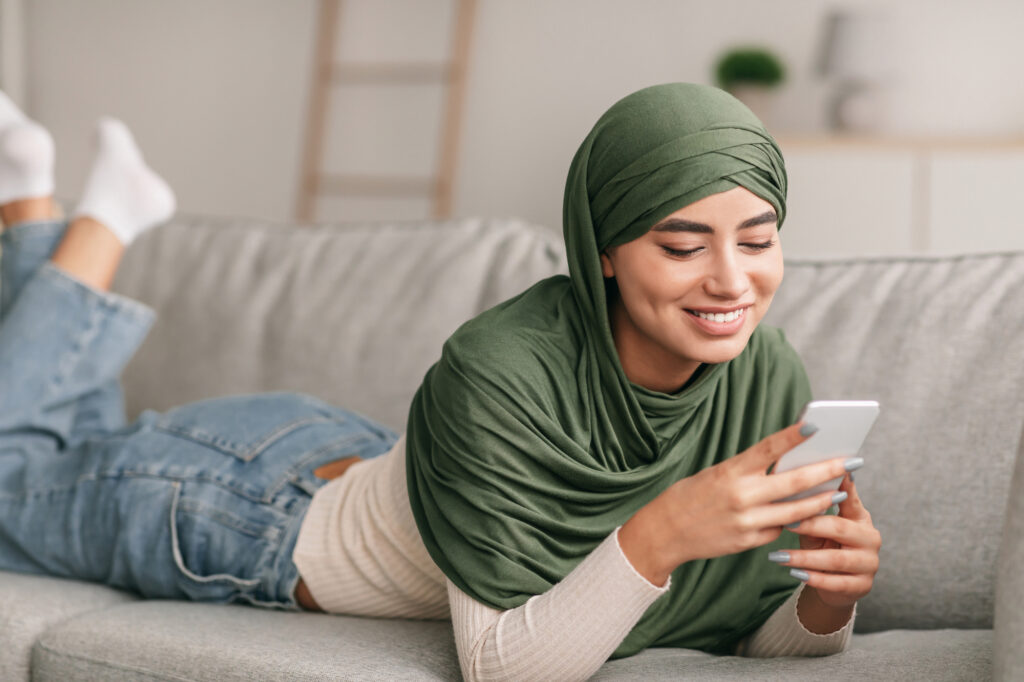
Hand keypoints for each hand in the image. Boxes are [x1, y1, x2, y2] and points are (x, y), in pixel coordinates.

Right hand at [620, 422, 862, 584]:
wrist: (664, 532)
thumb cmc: (691, 496)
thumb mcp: (716, 475)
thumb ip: (749, 472)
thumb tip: (787, 467)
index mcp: (730, 472)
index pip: (768, 448)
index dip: (793, 435)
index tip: (816, 423)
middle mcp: (741, 496)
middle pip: (795, 482)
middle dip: (827, 471)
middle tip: (852, 461)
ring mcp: (747, 521)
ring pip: (797, 511)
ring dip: (821, 500)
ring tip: (839, 491)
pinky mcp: (748, 542)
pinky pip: (778, 529)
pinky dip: (790, 520)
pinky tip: (801, 514)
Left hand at [776, 472, 880, 607]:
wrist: (835, 584)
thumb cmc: (824, 546)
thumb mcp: (819, 528)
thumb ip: (813, 511)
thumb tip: (793, 487)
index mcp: (860, 518)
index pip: (851, 499)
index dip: (841, 487)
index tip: (828, 473)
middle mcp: (870, 539)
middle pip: (840, 528)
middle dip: (811, 526)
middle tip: (786, 523)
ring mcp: (869, 563)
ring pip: (836, 559)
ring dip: (805, 558)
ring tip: (779, 556)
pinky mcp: (862, 586)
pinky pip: (837, 583)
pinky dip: (814, 579)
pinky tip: (795, 574)